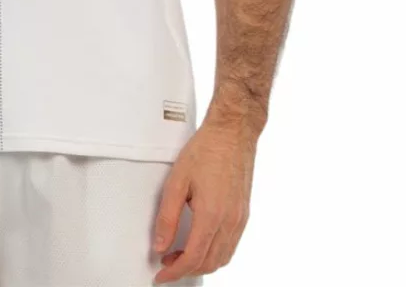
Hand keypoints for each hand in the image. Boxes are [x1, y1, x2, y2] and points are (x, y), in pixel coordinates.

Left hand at [150, 118, 256, 282]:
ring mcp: (240, 219)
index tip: (162, 275)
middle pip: (208, 263)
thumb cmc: (206, 149)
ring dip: (201, 263)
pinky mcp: (244, 213)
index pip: (192, 258)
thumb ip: (167, 216)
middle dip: (186, 270)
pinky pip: (231, 245)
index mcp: (212, 214)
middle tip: (167, 264)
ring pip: (222, 258)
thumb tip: (161, 244)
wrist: (232, 133)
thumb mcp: (176, 181)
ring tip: (180, 255)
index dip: (175, 272)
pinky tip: (201, 244)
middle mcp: (230, 221)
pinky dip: (215, 253)